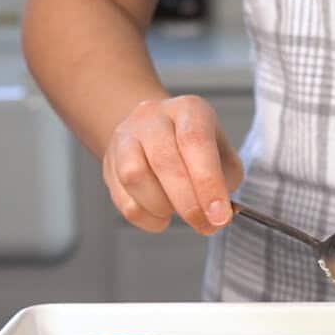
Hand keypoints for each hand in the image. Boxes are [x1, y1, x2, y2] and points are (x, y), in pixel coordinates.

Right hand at [102, 95, 243, 234]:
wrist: (157, 134)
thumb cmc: (196, 148)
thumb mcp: (223, 155)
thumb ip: (225, 181)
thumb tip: (218, 214)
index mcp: (188, 109)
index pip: (195, 141)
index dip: (208, 182)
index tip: (219, 215)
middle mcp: (153, 116)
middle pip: (164, 161)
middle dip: (188, 203)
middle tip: (205, 225)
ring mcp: (125, 137)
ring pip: (134, 177)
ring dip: (161, 206)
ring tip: (178, 211)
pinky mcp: (109, 163)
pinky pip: (123, 199)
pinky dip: (146, 217)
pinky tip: (161, 214)